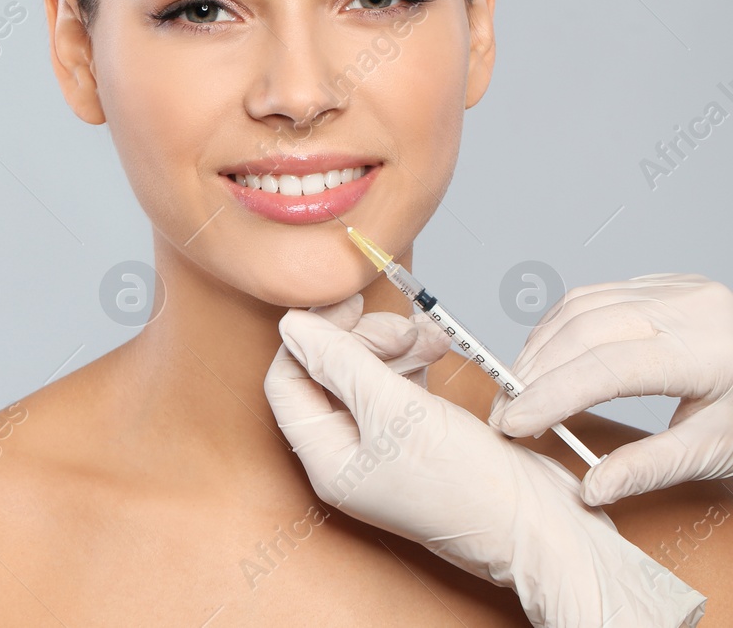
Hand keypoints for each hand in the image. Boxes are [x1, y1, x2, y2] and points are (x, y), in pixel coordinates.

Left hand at [265, 293, 706, 627]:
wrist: (541, 526)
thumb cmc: (472, 486)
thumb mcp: (396, 411)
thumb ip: (340, 362)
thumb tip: (292, 326)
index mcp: (326, 457)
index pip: (287, 382)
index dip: (310, 337)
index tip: (346, 303)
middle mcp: (348, 454)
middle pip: (327, 373)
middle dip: (362, 338)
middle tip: (400, 326)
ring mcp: (383, 447)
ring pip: (366, 374)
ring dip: (394, 344)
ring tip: (431, 336)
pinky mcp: (418, 437)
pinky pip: (399, 385)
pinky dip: (415, 360)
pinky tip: (438, 348)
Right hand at [487, 273, 732, 505]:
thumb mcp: (718, 450)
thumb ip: (651, 467)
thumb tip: (593, 487)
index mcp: (705, 349)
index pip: (608, 368)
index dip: (552, 397)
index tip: (514, 425)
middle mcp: (687, 307)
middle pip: (585, 331)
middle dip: (535, 374)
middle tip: (507, 415)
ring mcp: (674, 289)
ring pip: (582, 307)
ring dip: (540, 348)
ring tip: (519, 390)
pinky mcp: (665, 285)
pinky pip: (595, 295)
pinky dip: (560, 326)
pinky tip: (548, 355)